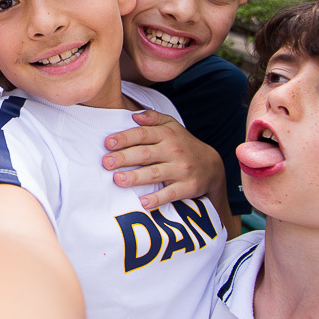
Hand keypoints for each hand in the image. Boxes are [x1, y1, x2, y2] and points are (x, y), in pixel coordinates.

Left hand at [102, 109, 224, 210]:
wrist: (212, 166)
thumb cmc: (183, 145)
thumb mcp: (172, 126)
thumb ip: (153, 118)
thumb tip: (134, 116)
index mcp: (167, 134)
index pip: (143, 134)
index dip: (125, 138)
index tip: (108, 143)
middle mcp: (174, 150)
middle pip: (145, 154)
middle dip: (124, 158)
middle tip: (106, 163)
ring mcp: (181, 169)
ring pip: (155, 173)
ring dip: (136, 177)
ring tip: (118, 180)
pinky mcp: (188, 186)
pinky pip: (171, 193)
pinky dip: (157, 198)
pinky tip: (143, 202)